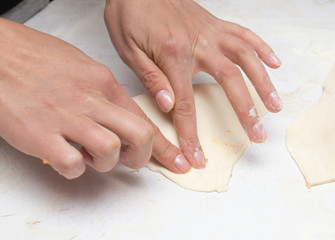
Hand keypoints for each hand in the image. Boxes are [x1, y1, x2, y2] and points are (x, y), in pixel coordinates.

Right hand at [0, 19, 189, 178]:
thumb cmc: (35, 58)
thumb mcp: (81, 67)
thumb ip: (103, 93)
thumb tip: (117, 118)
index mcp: (103, 83)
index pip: (144, 118)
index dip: (164, 145)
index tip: (175, 160)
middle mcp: (91, 100)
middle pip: (139, 134)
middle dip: (143, 156)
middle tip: (133, 162)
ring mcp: (66, 117)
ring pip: (110, 150)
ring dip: (106, 162)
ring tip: (92, 157)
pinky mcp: (40, 134)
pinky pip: (72, 164)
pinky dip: (75, 169)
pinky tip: (67, 158)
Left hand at [104, 0, 281, 168]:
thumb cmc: (129, 14)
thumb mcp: (128, 49)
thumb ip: (150, 77)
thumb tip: (168, 105)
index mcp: (172, 55)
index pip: (185, 104)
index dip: (191, 134)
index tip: (196, 156)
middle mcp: (198, 44)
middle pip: (229, 82)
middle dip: (245, 112)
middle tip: (258, 135)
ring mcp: (210, 32)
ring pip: (245, 58)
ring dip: (263, 83)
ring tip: (274, 105)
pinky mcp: (214, 23)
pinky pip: (244, 34)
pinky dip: (262, 48)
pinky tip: (273, 63)